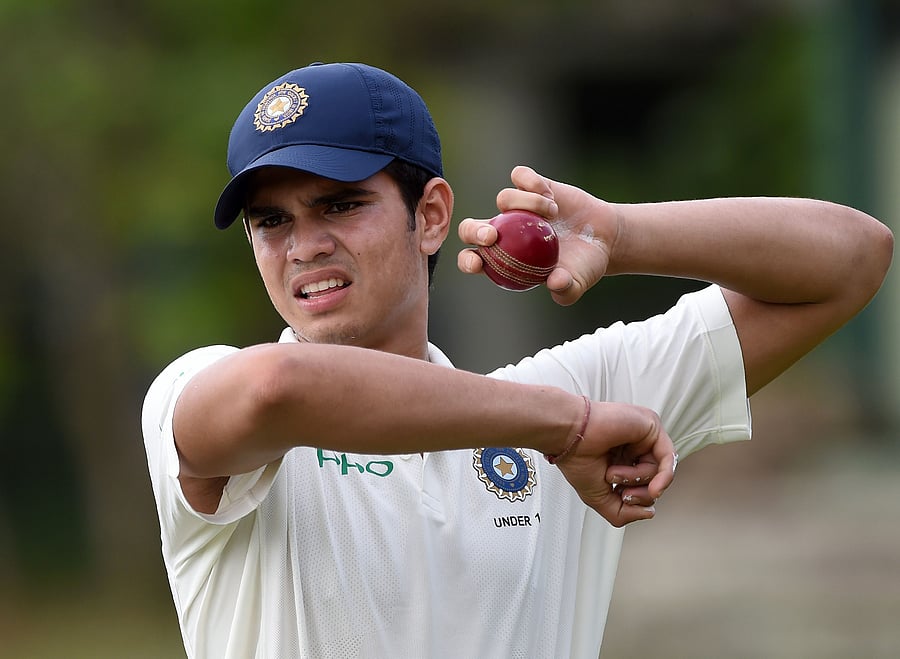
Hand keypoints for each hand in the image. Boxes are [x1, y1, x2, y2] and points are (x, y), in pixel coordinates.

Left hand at [458, 165, 619, 305]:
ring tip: (552, 214)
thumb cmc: (584, 265)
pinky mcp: (533, 185)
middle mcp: (505, 231)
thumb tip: (555, 283)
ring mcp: (517, 207)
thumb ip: (566, 289)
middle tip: (492, 236)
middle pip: (471, 227)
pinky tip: (550, 196)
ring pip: (504, 198)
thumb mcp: (577, 282)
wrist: (604, 238)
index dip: (468, 261)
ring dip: (527, 203)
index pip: (472, 260)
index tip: (479, 263)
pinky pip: (520, 176)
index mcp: (504, 259)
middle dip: (473, 230)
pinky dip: (532, 183)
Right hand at [553, 400, 676, 526]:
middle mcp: (633, 448)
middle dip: (640, 494)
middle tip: (620, 491)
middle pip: (655, 481)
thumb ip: (622, 514)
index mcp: (621, 461)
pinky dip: (664, 478)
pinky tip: (654, 489)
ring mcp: (642, 437)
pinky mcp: (650, 426)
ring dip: (636, 480)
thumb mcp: (598, 499)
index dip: (635, 500)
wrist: (568, 436)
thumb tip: (648, 513)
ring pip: (660, 471)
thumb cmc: (575, 458)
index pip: (644, 487)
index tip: (619, 498)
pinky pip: (668, 458)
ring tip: (613, 472)